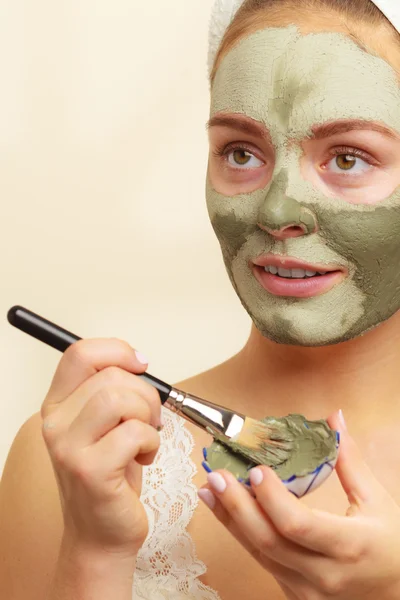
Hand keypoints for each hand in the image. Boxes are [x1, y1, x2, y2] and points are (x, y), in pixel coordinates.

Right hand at [41, 339, 161, 558]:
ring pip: (121, 399)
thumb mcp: (105, 423)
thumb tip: (137, 360)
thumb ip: (111, 388)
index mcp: (58, 404)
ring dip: (149, 416)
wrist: (101, 532)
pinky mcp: (90, 471)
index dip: (117, 350)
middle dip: (146, 393)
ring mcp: (68, 447)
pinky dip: (152, 442)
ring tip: (146, 438)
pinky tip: (144, 458)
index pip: (79, 352)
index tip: (141, 365)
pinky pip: (135, 432)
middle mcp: (55, 423)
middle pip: (111, 375)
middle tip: (150, 419)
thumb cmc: (112, 472)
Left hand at [198, 411, 399, 598]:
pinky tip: (225, 511)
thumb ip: (350, 460)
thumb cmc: (391, 546)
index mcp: (348, 545)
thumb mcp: (378, 500)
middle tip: (216, 475)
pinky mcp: (295, 593)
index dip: (272, 498)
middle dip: (237, 506)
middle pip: (269, 540)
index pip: (299, 524)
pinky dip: (241, 534)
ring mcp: (306, 590)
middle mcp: (323, 573)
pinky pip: (262, 561)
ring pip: (259, 553)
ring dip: (230, 519)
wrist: (397, 593)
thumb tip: (334, 418)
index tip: (256, 469)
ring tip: (209, 490)